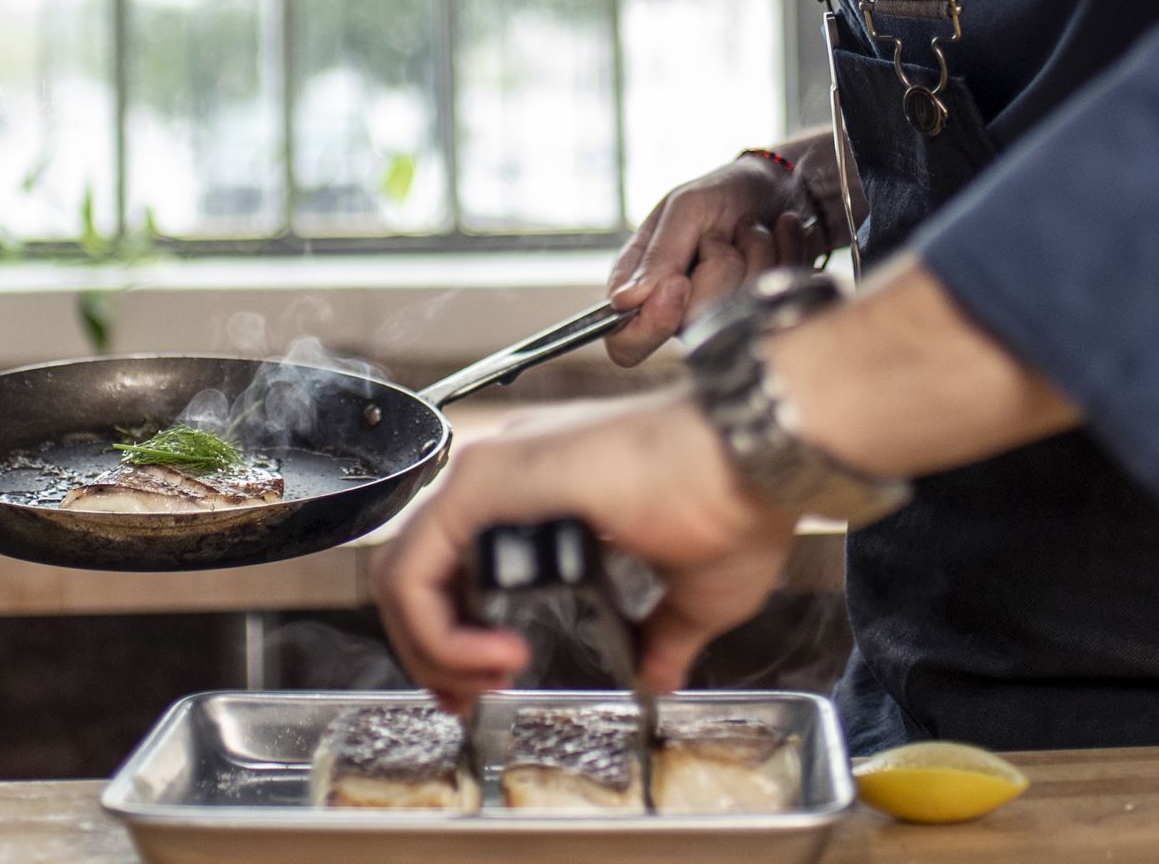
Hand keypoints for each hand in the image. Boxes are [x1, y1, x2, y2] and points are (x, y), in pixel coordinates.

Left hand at [374, 393, 796, 711]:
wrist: (755, 458)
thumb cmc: (736, 503)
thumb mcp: (692, 597)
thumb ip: (661, 637)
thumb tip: (657, 678)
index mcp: (543, 492)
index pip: (453, 568)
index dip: (452, 639)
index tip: (482, 685)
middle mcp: (504, 475)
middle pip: (417, 574)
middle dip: (430, 655)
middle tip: (467, 700)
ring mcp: (490, 472)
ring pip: (403, 573)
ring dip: (430, 649)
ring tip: (483, 683)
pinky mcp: (487, 481)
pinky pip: (419, 570)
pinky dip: (436, 629)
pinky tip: (493, 657)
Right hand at [607, 154, 823, 365]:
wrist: (782, 184)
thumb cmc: (724, 192)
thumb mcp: (686, 206)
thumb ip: (658, 253)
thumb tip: (625, 301)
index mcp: (642, 286)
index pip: (625, 341)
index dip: (651, 324)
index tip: (678, 284)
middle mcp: (679, 311)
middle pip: (693, 322)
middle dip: (721, 263)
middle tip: (722, 233)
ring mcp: (722, 317)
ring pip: (740, 310)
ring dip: (757, 252)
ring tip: (752, 227)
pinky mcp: (763, 313)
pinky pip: (778, 299)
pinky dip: (784, 253)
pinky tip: (779, 232)